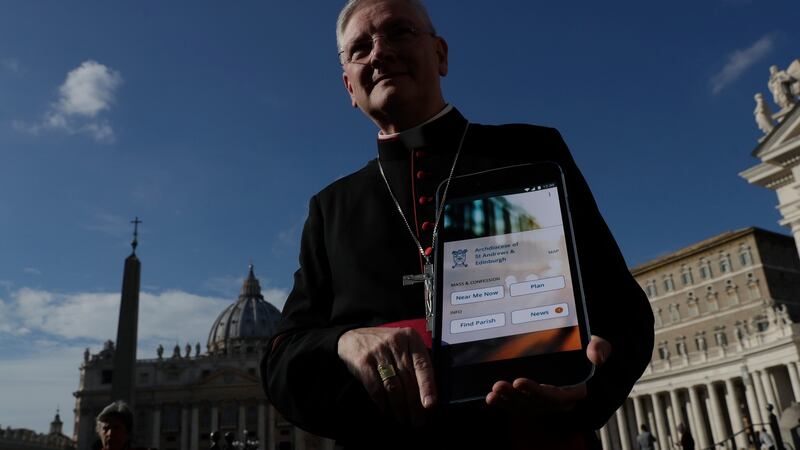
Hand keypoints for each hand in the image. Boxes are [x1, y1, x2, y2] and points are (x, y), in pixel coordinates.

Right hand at [337, 327, 436, 424]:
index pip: (423, 365)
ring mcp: (378, 352)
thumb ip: (416, 363)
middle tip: (418, 421)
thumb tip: (429, 395)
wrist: (353, 338)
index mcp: (411, 338)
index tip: (430, 405)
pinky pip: (376, 388)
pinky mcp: (363, 362)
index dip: (427, 386)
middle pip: (408, 379)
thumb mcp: (404, 345)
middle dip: (414, 404)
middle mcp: (396, 342)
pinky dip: (382, 403)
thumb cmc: (386, 346)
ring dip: (399, 408)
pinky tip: (386, 411)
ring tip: (403, 419)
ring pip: (393, 386)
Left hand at [485, 335, 611, 414]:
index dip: (538, 392)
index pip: (558, 396)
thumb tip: (596, 355)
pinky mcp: (535, 399)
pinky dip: (505, 404)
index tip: (520, 382)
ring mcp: (547, 401)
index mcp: (577, 390)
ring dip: (508, 401)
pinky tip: (491, 399)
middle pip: (537, 404)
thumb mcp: (601, 345)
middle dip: (517, 396)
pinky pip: (519, 406)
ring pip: (526, 407)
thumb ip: (601, 348)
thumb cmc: (591, 351)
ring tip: (494, 392)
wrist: (586, 357)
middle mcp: (561, 400)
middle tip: (499, 385)